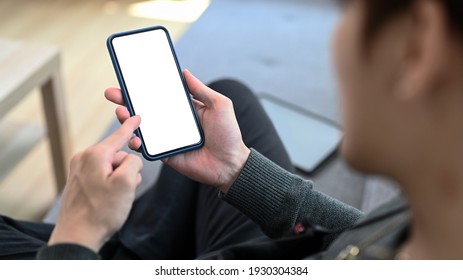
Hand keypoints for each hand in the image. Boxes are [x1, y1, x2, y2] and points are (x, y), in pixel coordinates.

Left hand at [48, 116, 142, 251]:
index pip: (118, 135)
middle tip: (126, 189)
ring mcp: (79, 170)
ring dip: (120, 180)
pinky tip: (109, 200)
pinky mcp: (79, 181)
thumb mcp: (126, 183)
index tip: (136, 116)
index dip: (130, 126)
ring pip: (111, 167)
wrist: (77, 236)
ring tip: (116, 199)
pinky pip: (102, 176)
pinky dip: (110, 185)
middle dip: (127, 169)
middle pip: (117, 155)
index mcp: (95, 155)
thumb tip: (130, 159)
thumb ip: (133, 162)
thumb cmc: (101, 212)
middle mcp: (83, 158)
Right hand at [104, 70, 249, 192]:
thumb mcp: (219, 105)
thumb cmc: (228, 134)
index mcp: (183, 109)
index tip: (129, 78)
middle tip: (112, 93)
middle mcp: (172, 122)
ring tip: (121, 113)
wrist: (230, 164)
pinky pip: (147, 148)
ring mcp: (167, 138)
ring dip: (127, 120)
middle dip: (126, 101)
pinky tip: (134, 137)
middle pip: (145, 109)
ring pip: (142, 128)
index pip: (159, 96)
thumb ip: (201, 90)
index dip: (144, 88)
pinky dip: (137, 142)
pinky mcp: (165, 154)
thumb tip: (184, 72)